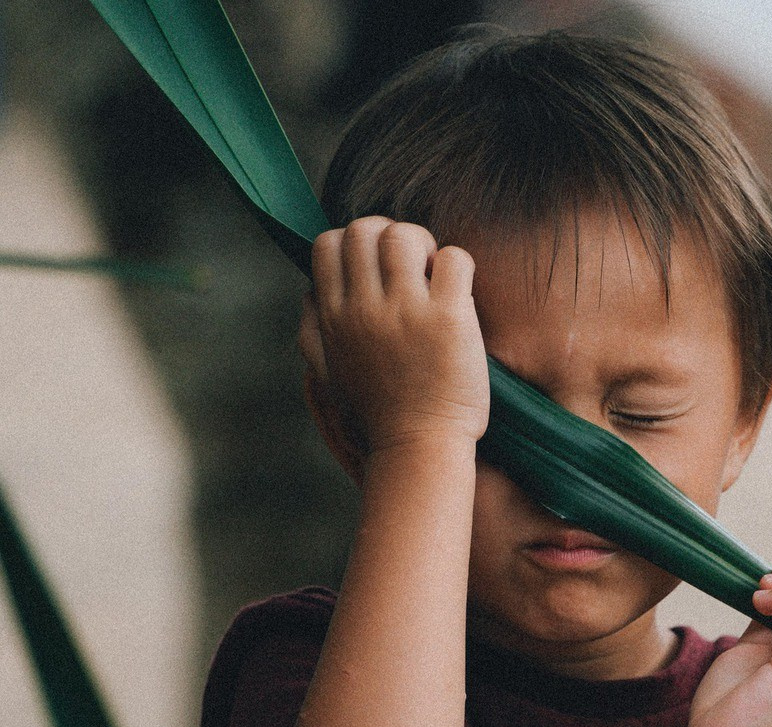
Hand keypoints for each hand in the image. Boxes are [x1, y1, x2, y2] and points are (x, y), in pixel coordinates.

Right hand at [300, 216, 489, 460]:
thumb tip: (310, 291)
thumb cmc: (378, 418)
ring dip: (424, 246)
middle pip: (364, 229)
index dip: (353, 243)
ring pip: (405, 235)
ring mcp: (407, 311)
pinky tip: (459, 297)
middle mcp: (365, 309)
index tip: (376, 270)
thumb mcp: (328, 377)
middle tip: (411, 271)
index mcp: (334, 318)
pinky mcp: (449, 318)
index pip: (328, 243)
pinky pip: (454, 258)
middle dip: (389, 236)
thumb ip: (312, 332)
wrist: (419, 450)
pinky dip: (458, 266)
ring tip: (435, 279)